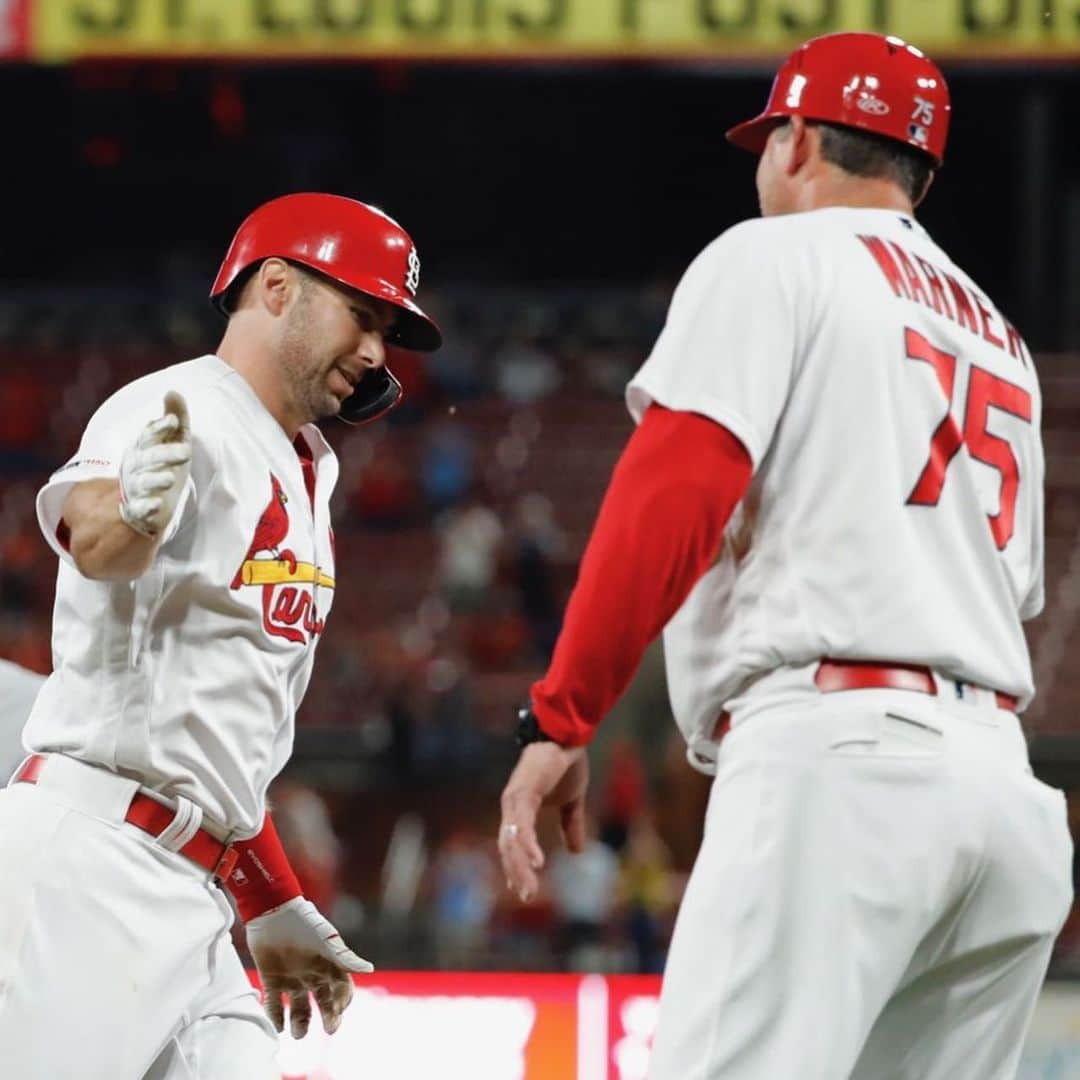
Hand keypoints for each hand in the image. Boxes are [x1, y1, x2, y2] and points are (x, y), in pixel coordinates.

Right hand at [118, 391, 191, 537]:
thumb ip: (175, 418)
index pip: (148, 435)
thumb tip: (173, 390)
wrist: (143, 502)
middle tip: (186, 452)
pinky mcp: (140, 510)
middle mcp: (135, 466)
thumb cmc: (160, 465)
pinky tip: (157, 505)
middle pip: (149, 458)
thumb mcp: (171, 441)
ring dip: (156, 480)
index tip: (174, 421)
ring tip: (170, 478)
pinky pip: (141, 508)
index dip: (160, 428)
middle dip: (165, 454)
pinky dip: (147, 507)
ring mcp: (136, 488)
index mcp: (141, 448)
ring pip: (144, 482)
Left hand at [245, 896, 373, 1037]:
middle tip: (329, 1030)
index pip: (341, 989)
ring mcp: (292, 978)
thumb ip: (345, 957)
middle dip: (328, 1017)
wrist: (273, 911)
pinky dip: (275, 1017)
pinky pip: (274, 1004)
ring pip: (299, 1007)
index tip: (339, 1011)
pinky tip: (278, 1026)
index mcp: (328, 964)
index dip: (342, 1002)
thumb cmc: (305, 922)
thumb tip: (370, 969)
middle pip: (324, 1002)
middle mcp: (312, 974)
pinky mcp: (272, 979)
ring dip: (300, 1023)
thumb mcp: (326, 940)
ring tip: (297, 1033)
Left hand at [498, 741, 589, 902]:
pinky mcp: (523, 792)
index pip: (513, 843)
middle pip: (508, 846)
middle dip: (516, 872)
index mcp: (520, 807)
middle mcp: (512, 805)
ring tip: (529, 887)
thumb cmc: (566, 762)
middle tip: (526, 896)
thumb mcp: (572, 800)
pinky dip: (527, 845)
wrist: (567, 736)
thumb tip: (577, 852)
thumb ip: (571, 824)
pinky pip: (522, 825)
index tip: (522, 888)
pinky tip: (536, 862)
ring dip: (519, 866)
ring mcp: (514, 798)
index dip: (516, 865)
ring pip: (511, 840)